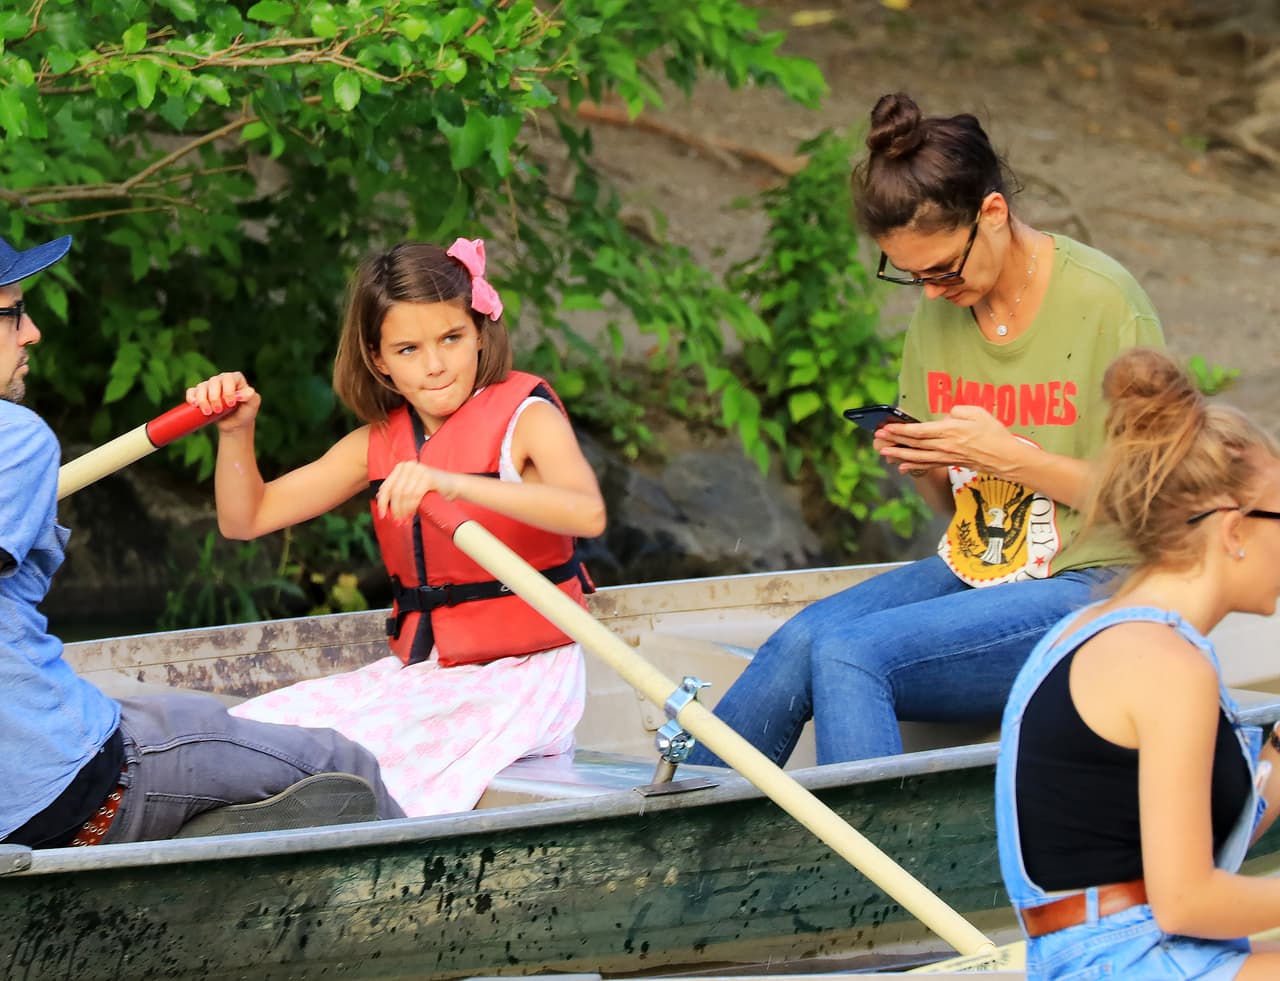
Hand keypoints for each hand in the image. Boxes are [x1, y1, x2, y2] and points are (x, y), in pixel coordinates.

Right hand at [186, 372, 259, 431]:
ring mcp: (209, 386)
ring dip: (203, 400)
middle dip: (215, 398)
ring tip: (208, 412)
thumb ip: (251, 396)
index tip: (231, 404)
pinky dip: (191, 398)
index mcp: (235, 379)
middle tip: (219, 411)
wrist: (235, 424)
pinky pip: (191, 391)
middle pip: (213, 382)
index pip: (229, 378)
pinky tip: (194, 405)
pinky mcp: (200, 394)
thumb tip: (240, 394)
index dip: (228, 390)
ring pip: (201, 387)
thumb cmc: (245, 412)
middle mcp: (221, 380)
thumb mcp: (253, 405)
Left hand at [375, 461, 460, 521]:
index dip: (382, 503)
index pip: (386, 487)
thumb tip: (382, 505)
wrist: (453, 486)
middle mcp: (408, 466)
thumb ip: (398, 492)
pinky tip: (412, 514)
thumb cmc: (431, 490)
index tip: (382, 515)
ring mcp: (418, 470)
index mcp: (401, 467)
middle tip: (397, 521)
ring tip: (405, 520)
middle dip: (394, 510)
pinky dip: (412, 507)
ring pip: (404, 495)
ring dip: (403, 510)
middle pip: (394, 492)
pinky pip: (415, 495)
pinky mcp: (428, 476)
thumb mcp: (411, 488)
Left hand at [877, 404, 1022, 476]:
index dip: (901, 430)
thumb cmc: (994, 433)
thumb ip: (957, 411)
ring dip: (899, 454)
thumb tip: (944, 417)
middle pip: (914, 444)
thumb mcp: (978, 412)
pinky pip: (928, 465)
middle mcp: (945, 445)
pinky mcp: (950, 463)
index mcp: (950, 431)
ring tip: (884, 452)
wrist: (1006, 458)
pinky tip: (902, 467)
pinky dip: (914, 467)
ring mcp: (946, 457)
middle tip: (878, 437)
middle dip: (894, 440)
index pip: (920, 431)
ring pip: (918, 457)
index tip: (887, 427)